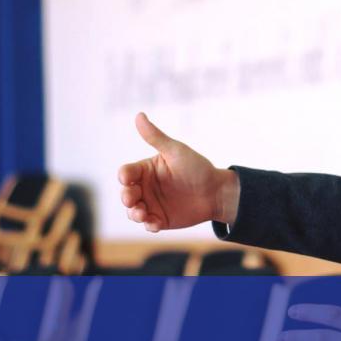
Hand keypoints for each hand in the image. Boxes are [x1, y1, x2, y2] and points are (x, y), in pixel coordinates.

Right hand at [118, 112, 239, 230]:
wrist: (216, 191)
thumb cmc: (197, 167)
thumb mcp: (175, 151)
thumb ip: (156, 137)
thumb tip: (139, 115)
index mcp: (145, 169)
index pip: (126, 172)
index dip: (124, 176)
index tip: (127, 178)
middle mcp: (145, 187)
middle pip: (125, 193)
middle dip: (126, 197)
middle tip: (132, 199)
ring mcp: (151, 204)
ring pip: (132, 211)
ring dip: (134, 213)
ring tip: (142, 214)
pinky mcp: (159, 219)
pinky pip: (147, 224)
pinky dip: (148, 225)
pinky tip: (155, 224)